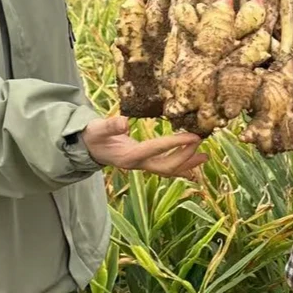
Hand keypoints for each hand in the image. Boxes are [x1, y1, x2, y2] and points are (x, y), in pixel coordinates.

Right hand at [82, 117, 206, 180]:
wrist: (87, 149)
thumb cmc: (92, 136)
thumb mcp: (97, 129)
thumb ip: (109, 126)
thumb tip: (124, 122)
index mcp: (128, 156)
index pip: (155, 149)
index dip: (175, 143)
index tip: (193, 137)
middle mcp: (138, 164)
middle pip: (166, 165)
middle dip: (185, 155)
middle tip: (200, 142)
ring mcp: (142, 166)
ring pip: (168, 170)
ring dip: (187, 164)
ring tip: (205, 157)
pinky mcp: (144, 163)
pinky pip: (165, 169)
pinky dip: (181, 168)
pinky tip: (194, 169)